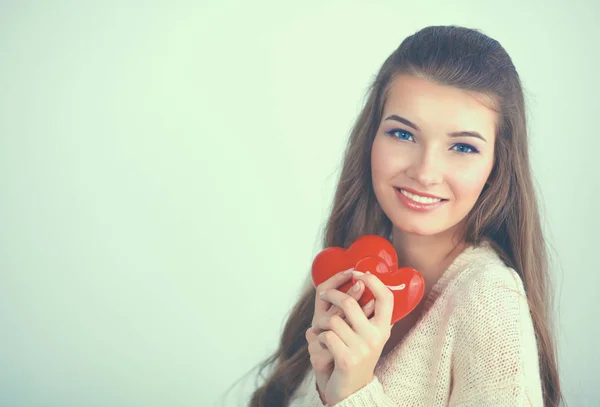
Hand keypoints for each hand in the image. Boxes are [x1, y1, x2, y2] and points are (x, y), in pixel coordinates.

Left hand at [316, 271, 393, 404]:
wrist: (352, 391)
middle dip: (332, 295)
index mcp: (383, 328)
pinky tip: (324, 347)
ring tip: (323, 331)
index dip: (373, 281)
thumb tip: (361, 282)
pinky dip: (320, 340)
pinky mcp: (347, 359)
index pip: (386, 298)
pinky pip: (326, 336)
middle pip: (350, 302)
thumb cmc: (356, 357)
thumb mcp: (368, 336)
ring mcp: (362, 348)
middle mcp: (376, 337)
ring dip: (322, 325)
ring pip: (333, 320)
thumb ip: (368, 314)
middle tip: (325, 294)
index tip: (358, 273)